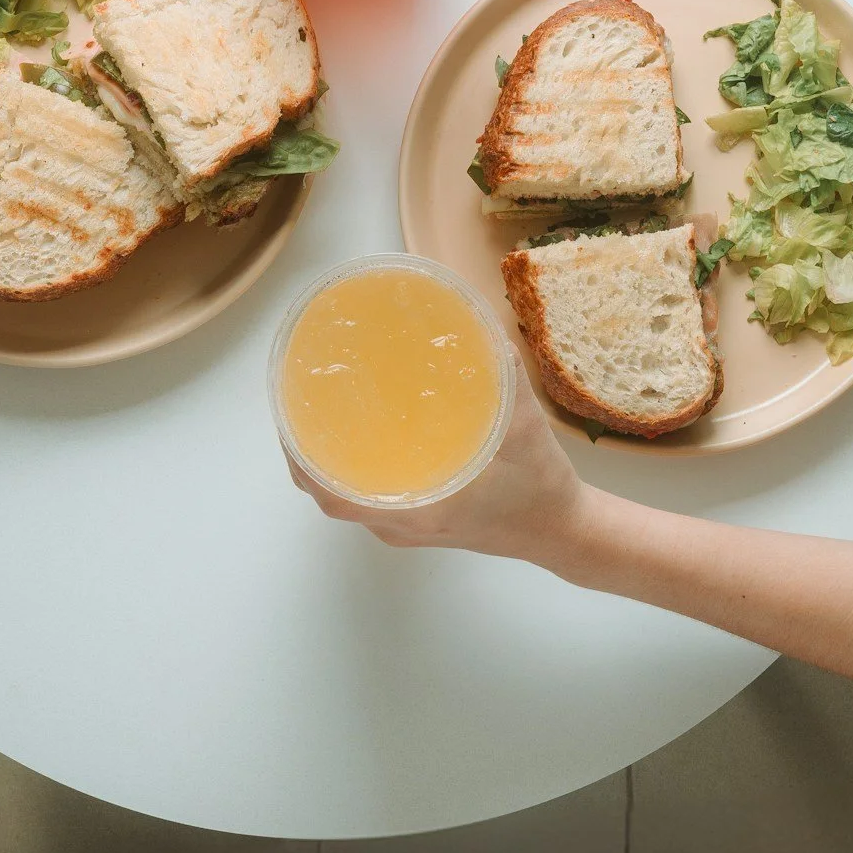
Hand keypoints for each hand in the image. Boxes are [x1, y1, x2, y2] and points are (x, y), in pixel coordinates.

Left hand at [291, 396, 587, 560]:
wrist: (565, 532)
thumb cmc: (540, 486)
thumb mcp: (524, 425)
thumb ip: (500, 374)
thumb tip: (474, 319)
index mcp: (416, 509)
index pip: (333, 494)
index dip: (302, 458)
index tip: (288, 416)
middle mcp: (402, 524)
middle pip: (330, 493)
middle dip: (306, 449)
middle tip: (300, 398)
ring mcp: (409, 527)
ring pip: (348, 497)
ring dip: (326, 460)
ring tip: (321, 410)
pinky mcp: (420, 524)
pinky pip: (370, 498)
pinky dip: (353, 470)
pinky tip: (361, 435)